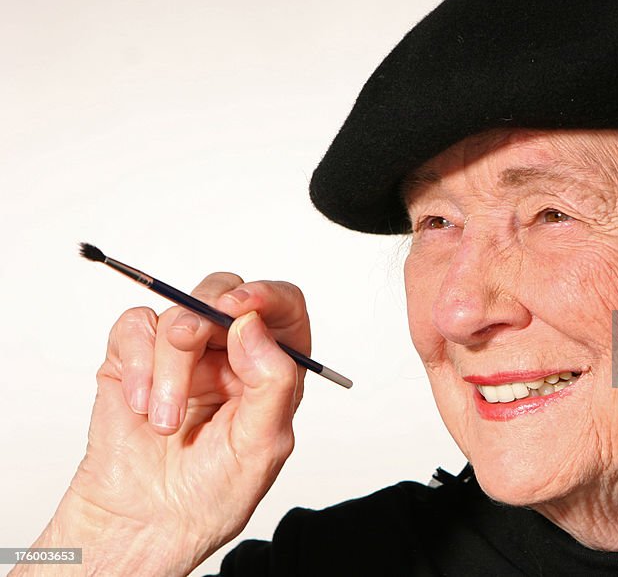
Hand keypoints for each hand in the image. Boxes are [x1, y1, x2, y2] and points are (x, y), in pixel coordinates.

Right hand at [25, 274, 308, 575]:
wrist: (144, 523)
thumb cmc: (211, 492)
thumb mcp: (262, 445)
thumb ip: (272, 382)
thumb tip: (251, 325)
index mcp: (271, 367)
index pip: (283, 308)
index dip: (267, 295)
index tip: (242, 305)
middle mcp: (230, 352)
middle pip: (226, 292)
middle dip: (206, 314)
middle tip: (190, 340)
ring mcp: (182, 353)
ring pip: (179, 313)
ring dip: (169, 366)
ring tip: (164, 422)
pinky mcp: (136, 358)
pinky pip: (134, 326)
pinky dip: (136, 363)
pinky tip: (140, 407)